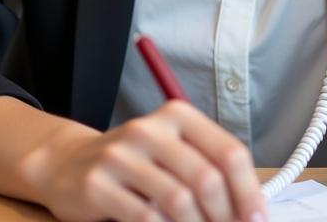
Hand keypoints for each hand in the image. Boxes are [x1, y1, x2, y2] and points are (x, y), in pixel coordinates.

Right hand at [29, 101, 266, 221]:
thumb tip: (251, 209)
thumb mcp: (173, 153)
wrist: (69, 164)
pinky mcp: (98, 183)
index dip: (248, 191)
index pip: (228, 152)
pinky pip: (143, 217)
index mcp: (178, 115)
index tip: (257, 219)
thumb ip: (208, 169)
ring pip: (178, 201)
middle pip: (206, 179)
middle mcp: (151, 128)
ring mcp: (121, 155)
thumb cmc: (135, 163)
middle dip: (225, 217)